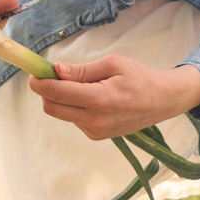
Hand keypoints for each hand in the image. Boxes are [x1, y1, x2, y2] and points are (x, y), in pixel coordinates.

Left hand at [29, 54, 199, 139]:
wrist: (164, 101)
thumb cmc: (141, 77)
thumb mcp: (114, 64)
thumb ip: (82, 70)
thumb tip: (56, 71)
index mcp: (99, 99)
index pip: (56, 93)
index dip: (40, 82)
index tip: (35, 72)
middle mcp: (94, 120)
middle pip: (51, 107)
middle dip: (46, 91)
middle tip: (54, 76)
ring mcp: (95, 131)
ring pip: (61, 114)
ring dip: (62, 99)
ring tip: (84, 86)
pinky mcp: (97, 136)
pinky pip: (74, 120)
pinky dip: (74, 108)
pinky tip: (93, 99)